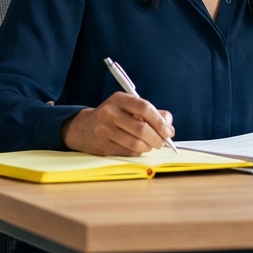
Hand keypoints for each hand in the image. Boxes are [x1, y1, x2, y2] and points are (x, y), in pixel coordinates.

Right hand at [60, 92, 174, 156]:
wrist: (84, 127)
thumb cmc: (113, 116)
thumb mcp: (129, 107)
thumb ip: (152, 113)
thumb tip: (169, 125)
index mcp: (119, 99)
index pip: (144, 108)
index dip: (159, 121)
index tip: (168, 131)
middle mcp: (110, 113)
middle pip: (141, 129)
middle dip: (157, 139)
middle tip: (161, 142)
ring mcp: (104, 130)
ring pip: (136, 144)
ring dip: (148, 147)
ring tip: (150, 145)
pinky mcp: (103, 146)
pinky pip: (128, 152)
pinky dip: (137, 152)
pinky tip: (136, 148)